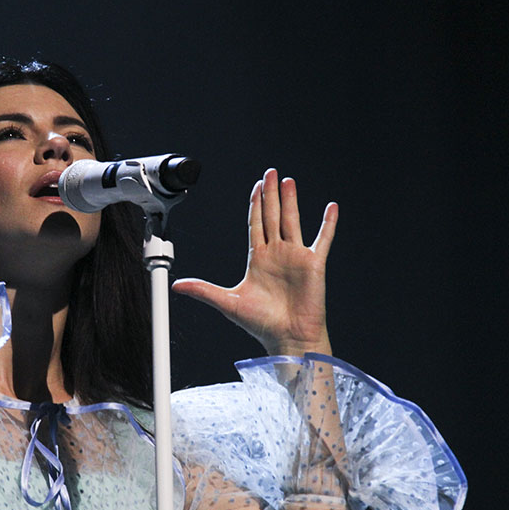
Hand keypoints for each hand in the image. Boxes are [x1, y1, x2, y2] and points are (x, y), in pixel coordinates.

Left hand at [172, 168, 337, 355]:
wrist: (286, 337)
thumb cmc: (260, 323)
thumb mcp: (227, 302)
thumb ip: (203, 290)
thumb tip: (176, 285)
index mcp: (258, 258)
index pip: (256, 224)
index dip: (256, 204)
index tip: (256, 186)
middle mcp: (277, 253)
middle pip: (273, 216)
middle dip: (270, 194)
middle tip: (270, 172)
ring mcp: (296, 257)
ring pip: (293, 221)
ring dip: (291, 200)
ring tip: (288, 180)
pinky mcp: (313, 264)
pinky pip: (323, 239)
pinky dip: (328, 224)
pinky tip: (331, 207)